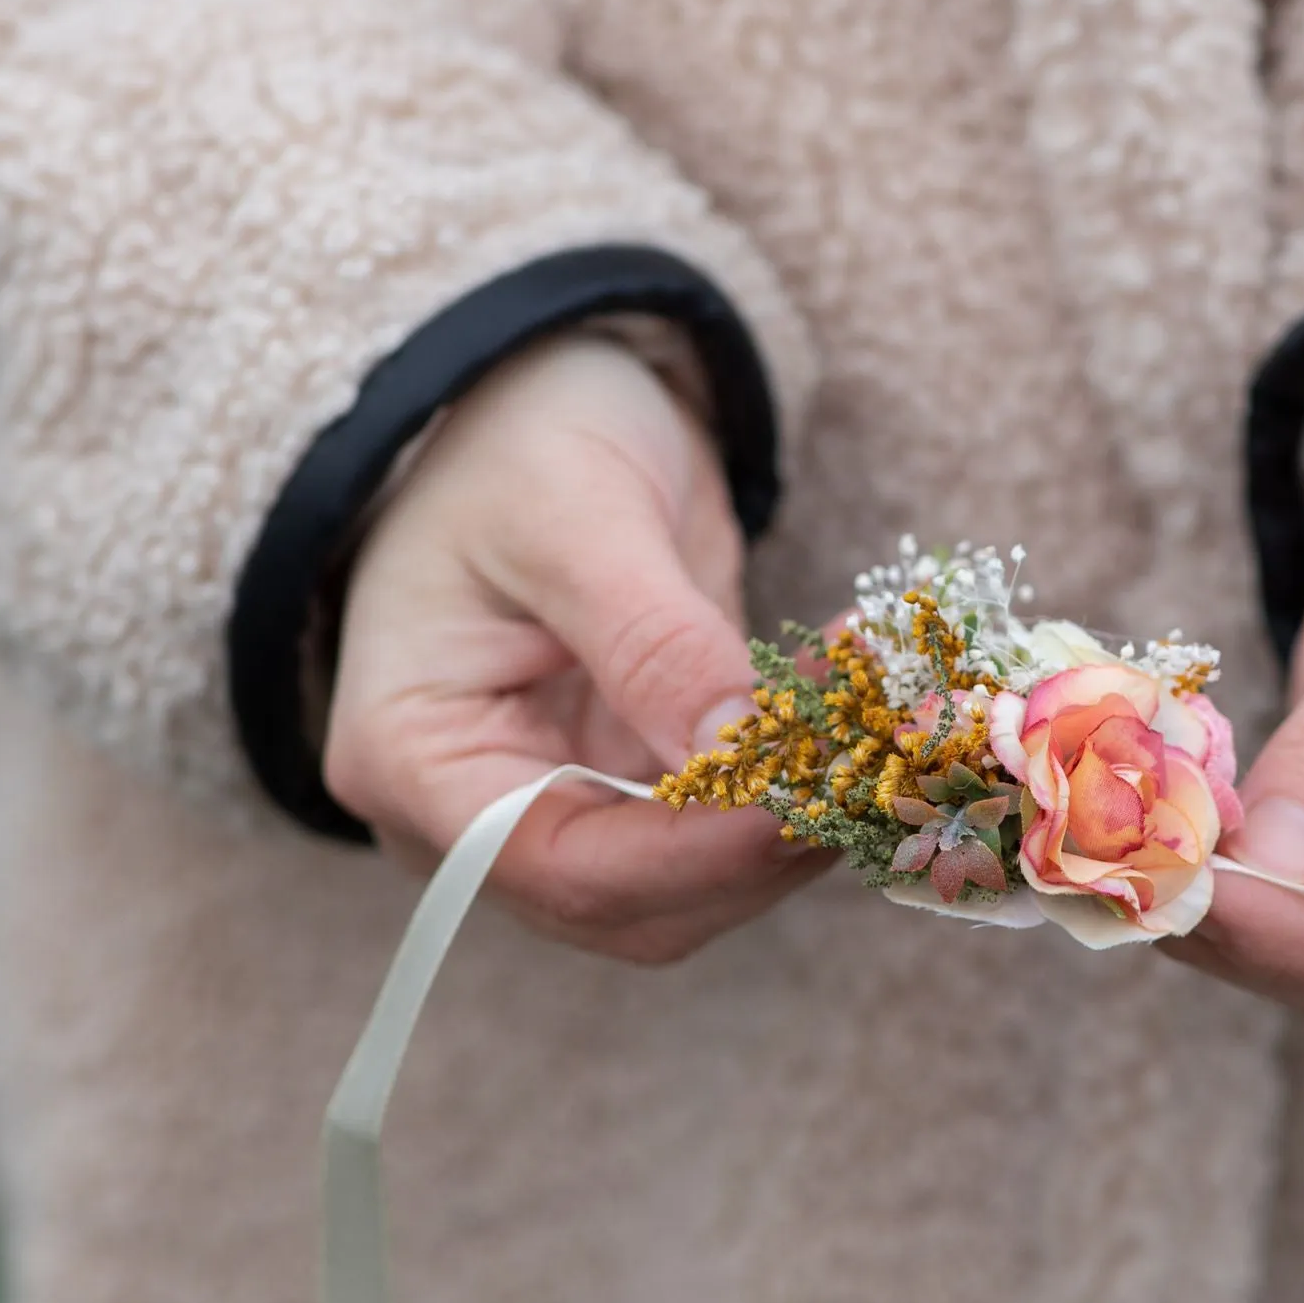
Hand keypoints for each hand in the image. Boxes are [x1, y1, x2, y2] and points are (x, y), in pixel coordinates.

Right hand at [324, 333, 826, 959]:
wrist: (535, 399)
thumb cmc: (513, 439)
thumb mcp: (573, 515)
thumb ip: (650, 640)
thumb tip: (736, 752)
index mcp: (416, 756)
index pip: (558, 864)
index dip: (690, 855)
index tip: (804, 805)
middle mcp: (479, 809)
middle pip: (634, 903)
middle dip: (761, 849)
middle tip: (878, 769)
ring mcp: (562, 803)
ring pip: (697, 881)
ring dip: (802, 820)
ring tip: (887, 729)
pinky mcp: (638, 782)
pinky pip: (730, 822)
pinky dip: (806, 783)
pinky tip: (866, 714)